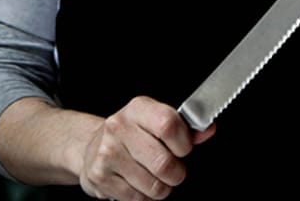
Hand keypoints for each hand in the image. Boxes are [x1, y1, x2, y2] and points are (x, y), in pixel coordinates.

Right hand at [78, 97, 213, 200]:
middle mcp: (119, 126)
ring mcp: (107, 152)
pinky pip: (137, 199)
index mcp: (137, 108)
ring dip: (160, 188)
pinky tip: (135, 182)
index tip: (182, 148)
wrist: (91, 147)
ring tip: (150, 175)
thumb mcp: (155, 123)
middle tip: (170, 169)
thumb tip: (207, 130)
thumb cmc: (131, 135)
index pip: (168, 124)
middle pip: (164, 163)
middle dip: (175, 174)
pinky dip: (143, 197)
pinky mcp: (100, 175)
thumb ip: (184, 128)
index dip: (183, 143)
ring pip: (154, 186)